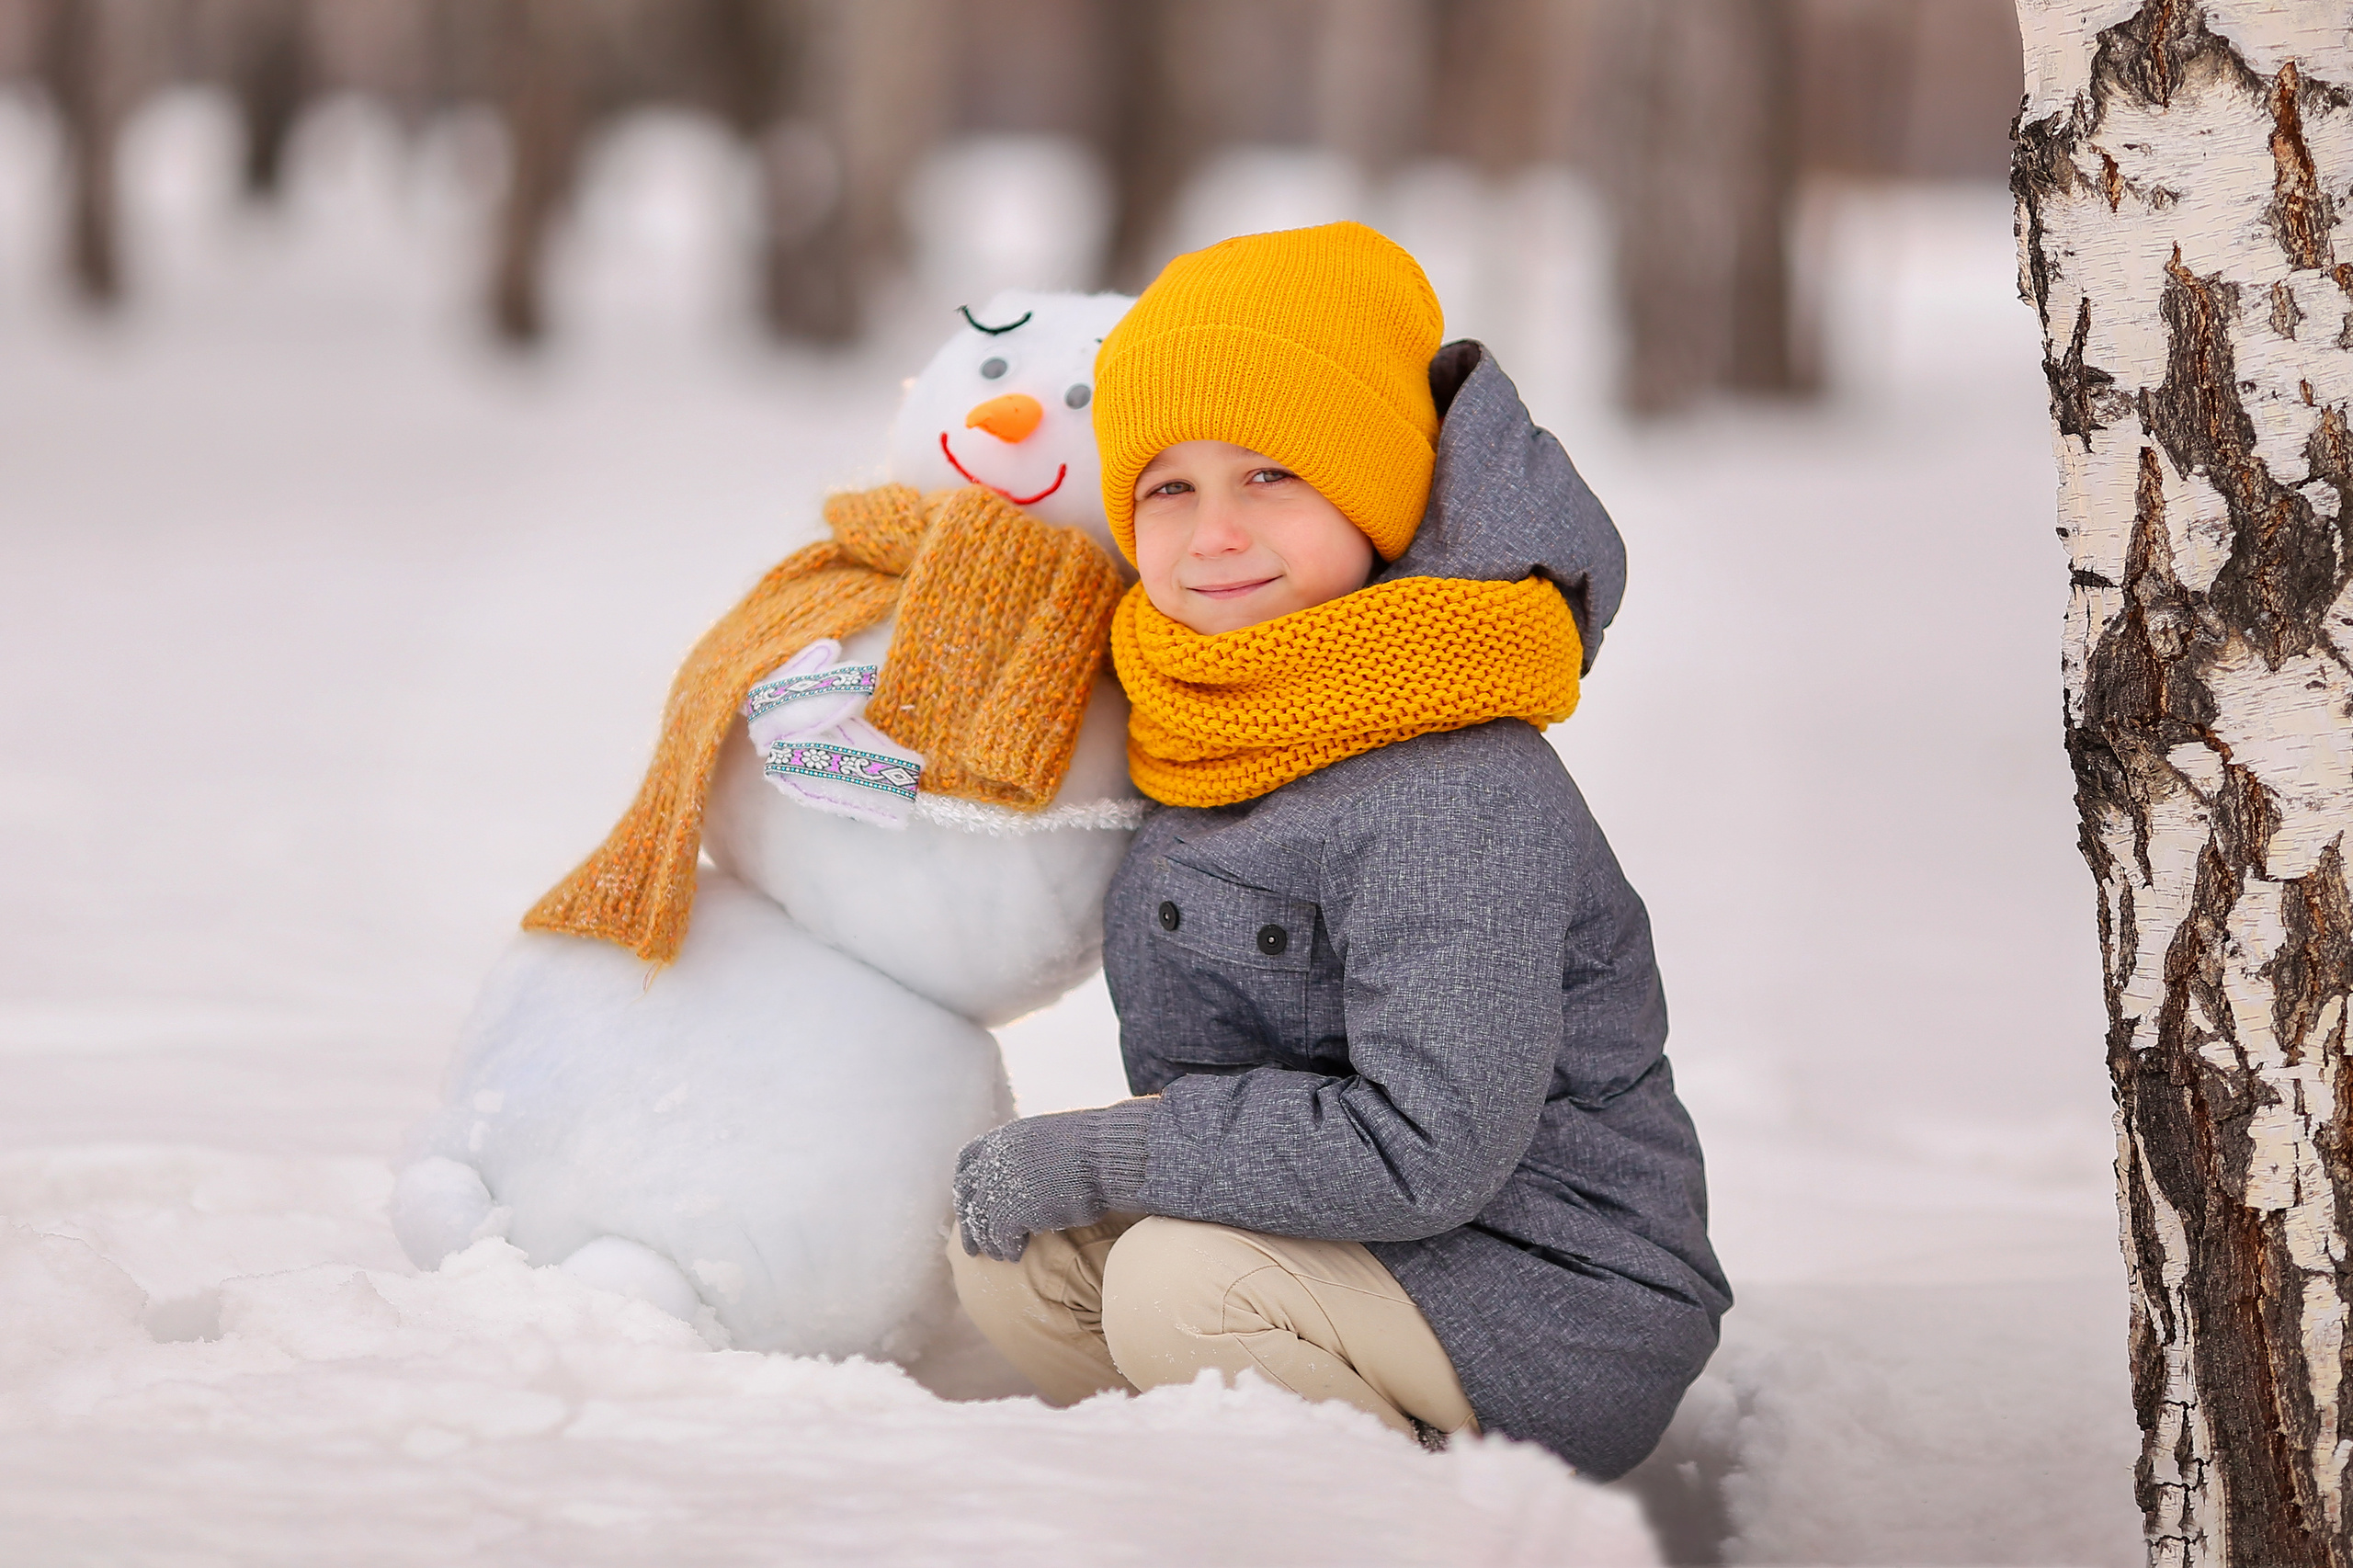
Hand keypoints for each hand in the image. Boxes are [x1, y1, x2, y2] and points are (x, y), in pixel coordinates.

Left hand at [952, 1113, 1118, 1262]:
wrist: (1103, 1155)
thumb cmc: (1090, 1148)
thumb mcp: (1048, 1139)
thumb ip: (1027, 1153)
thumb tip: (1026, 1168)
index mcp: (1001, 1138)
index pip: (966, 1162)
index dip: (965, 1185)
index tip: (968, 1201)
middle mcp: (993, 1160)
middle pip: (966, 1197)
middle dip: (969, 1225)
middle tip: (971, 1246)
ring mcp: (998, 1186)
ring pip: (981, 1223)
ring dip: (988, 1243)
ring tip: (999, 1255)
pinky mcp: (1010, 1212)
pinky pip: (1000, 1238)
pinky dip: (1007, 1249)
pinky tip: (1016, 1256)